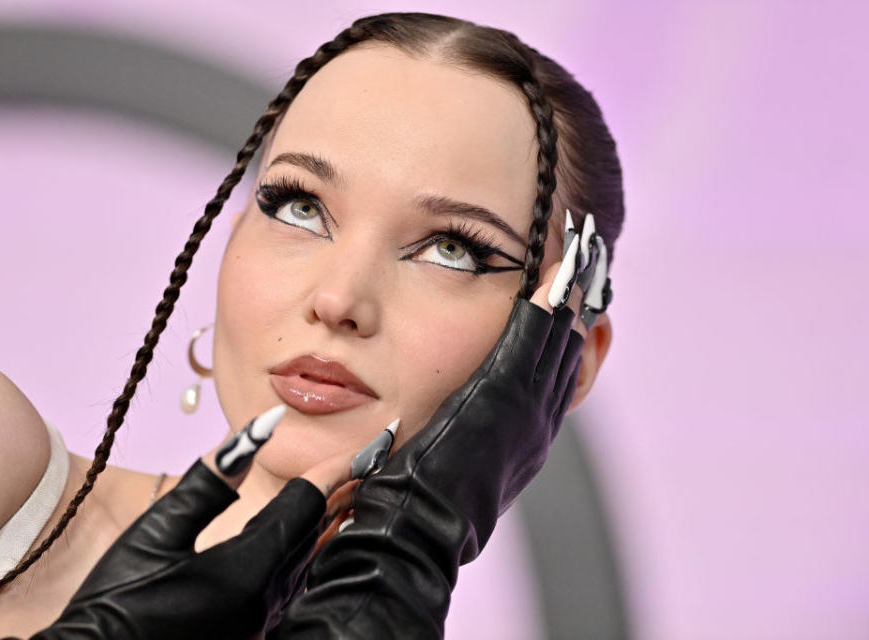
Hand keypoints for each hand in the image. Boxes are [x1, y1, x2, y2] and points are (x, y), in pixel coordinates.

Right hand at [13, 406, 395, 639]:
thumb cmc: (113, 604)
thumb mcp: (156, 534)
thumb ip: (211, 481)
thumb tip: (258, 432)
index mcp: (247, 569)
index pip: (308, 503)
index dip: (342, 465)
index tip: (378, 437)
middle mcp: (267, 601)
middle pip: (321, 532)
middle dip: (352, 488)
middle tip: (382, 451)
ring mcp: (263, 623)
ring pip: (313, 560)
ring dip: (337, 518)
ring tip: (360, 482)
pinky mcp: (254, 634)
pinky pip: (295, 583)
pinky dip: (312, 549)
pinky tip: (318, 534)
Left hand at [270, 212, 611, 638]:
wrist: (409, 529)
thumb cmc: (407, 495)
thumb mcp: (441, 453)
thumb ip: (453, 424)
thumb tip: (436, 405)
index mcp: (518, 436)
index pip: (553, 370)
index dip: (562, 326)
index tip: (566, 284)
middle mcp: (535, 425)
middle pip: (568, 350)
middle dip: (577, 301)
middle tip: (585, 252)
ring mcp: (528, 416)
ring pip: (561, 343)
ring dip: (571, 295)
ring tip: (579, 248)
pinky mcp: (507, 403)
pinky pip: (536, 345)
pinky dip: (549, 309)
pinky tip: (555, 270)